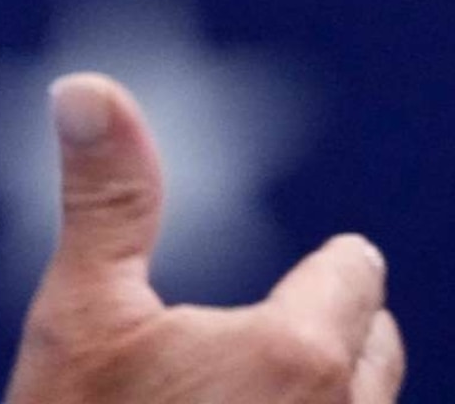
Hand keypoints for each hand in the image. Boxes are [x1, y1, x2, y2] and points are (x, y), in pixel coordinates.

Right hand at [1, 74, 402, 403]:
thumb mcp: (79, 315)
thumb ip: (107, 199)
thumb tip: (86, 83)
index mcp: (298, 354)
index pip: (355, 274)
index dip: (313, 272)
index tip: (274, 292)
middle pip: (375, 347)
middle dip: (325, 338)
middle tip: (249, 355)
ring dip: (322, 403)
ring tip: (240, 403)